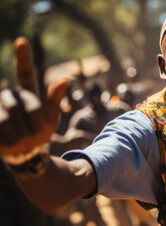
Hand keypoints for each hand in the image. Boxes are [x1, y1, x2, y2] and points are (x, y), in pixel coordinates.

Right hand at [0, 37, 68, 154]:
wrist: (24, 151)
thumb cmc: (40, 131)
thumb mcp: (51, 117)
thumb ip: (55, 98)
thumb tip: (65, 79)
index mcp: (27, 92)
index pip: (24, 72)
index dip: (23, 56)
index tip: (21, 40)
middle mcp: (9, 96)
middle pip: (22, 105)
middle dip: (32, 123)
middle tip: (33, 134)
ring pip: (9, 118)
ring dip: (21, 133)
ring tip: (21, 138)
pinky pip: (0, 127)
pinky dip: (10, 139)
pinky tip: (10, 141)